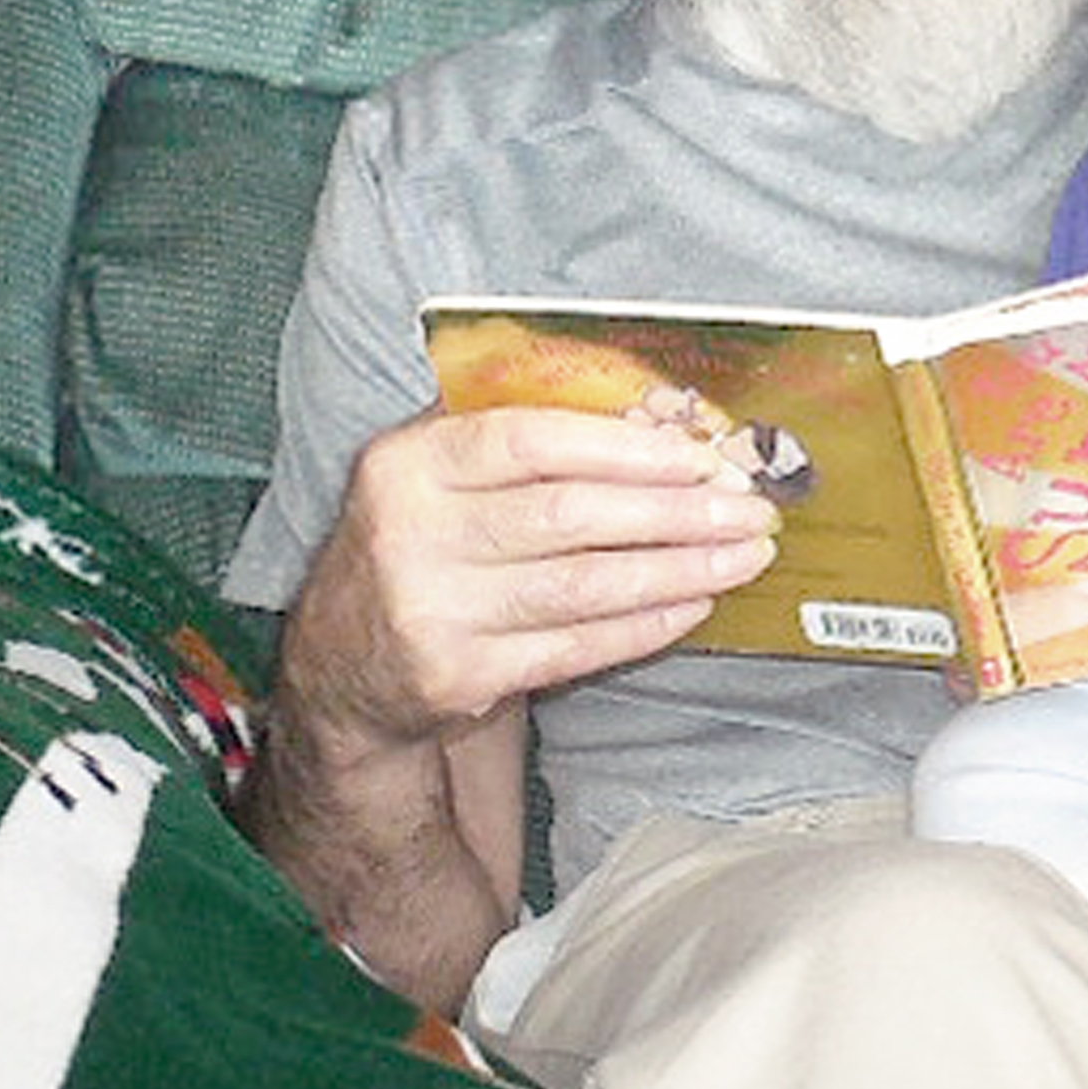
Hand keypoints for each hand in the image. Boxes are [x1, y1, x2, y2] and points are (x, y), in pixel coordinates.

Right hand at [281, 404, 781, 754]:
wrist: (338, 664)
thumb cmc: (416, 542)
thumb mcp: (435, 470)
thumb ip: (520, 430)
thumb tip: (655, 412)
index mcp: (410, 462)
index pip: (533, 439)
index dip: (627, 447)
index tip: (701, 455)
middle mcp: (411, 534)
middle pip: (570, 516)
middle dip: (676, 512)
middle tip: (749, 509)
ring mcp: (433, 611)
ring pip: (582, 586)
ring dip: (678, 570)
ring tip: (743, 557)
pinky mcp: (457, 676)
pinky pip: (574, 646)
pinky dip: (645, 625)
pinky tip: (694, 604)